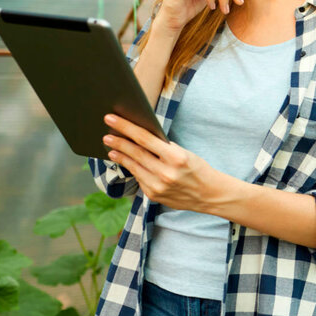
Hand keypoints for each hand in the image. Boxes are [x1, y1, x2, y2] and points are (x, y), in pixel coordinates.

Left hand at [102, 114, 217, 210]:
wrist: (209, 194)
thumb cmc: (197, 169)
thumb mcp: (185, 153)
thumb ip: (164, 147)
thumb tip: (140, 137)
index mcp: (176, 158)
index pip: (145, 139)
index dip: (126, 128)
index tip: (112, 119)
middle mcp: (166, 173)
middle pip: (136, 153)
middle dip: (119, 142)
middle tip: (106, 135)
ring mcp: (158, 186)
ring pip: (134, 167)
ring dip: (120, 157)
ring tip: (111, 148)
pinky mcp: (153, 195)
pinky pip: (139, 178)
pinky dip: (132, 169)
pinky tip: (126, 162)